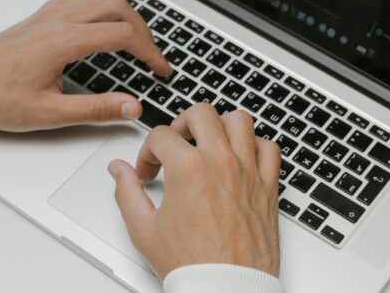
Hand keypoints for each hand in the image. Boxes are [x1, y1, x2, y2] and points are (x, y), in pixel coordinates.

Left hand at [0, 0, 171, 131]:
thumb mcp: (51, 113)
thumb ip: (97, 109)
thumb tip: (131, 107)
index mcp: (65, 41)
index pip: (124, 35)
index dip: (150, 52)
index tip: (160, 69)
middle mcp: (59, 21)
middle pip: (118, 8)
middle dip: (144, 30)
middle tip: (152, 55)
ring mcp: (49, 15)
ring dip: (123, 15)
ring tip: (133, 39)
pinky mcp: (40, 17)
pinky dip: (99, 8)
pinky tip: (99, 26)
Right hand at [108, 104, 281, 279]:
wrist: (226, 287)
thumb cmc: (192, 264)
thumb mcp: (144, 229)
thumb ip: (127, 192)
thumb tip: (119, 170)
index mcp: (188, 169)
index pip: (161, 135)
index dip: (147, 152)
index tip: (149, 170)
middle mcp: (221, 163)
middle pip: (201, 113)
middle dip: (181, 124)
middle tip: (176, 145)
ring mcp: (248, 172)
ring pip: (240, 120)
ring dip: (221, 126)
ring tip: (209, 143)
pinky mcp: (268, 186)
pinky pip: (270, 148)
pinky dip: (256, 146)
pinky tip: (241, 158)